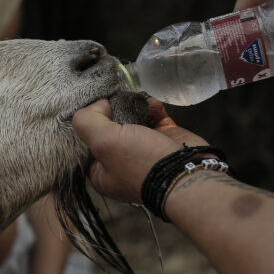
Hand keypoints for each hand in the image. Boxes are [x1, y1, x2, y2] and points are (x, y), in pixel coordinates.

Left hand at [73, 98, 207, 203]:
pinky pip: (153, 116)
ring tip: (135, 99)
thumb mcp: (103, 142)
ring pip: (132, 119)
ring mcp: (144, 150)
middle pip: (109, 128)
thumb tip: (98, 105)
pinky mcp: (164, 137)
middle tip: (115, 99)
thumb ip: (89, 121)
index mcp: (102, 172)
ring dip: (133, 106)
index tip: (92, 107)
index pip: (86, 144)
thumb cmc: (142, 163)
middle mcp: (121, 162)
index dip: (88, 124)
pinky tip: (152, 104)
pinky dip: (152, 107)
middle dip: (113, 111)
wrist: (187, 173)